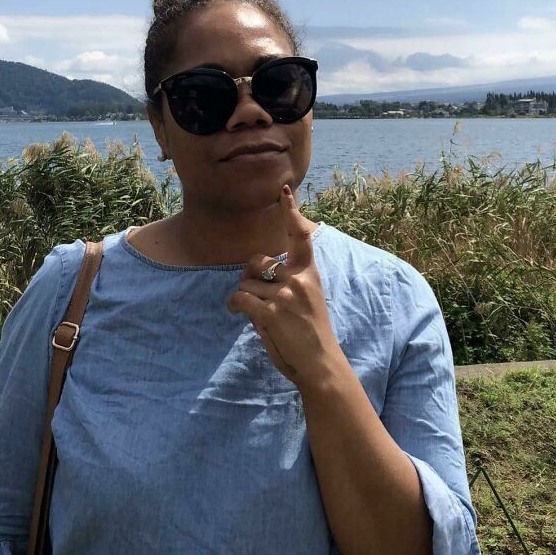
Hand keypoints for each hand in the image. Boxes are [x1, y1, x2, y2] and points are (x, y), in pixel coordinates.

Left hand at [226, 186, 345, 390]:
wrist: (320, 363)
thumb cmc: (311, 333)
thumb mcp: (307, 299)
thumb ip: (288, 282)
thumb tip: (256, 275)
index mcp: (309, 273)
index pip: (300, 236)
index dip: (291, 212)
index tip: (284, 191)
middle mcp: (297, 279)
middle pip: (256, 262)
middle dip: (251, 277)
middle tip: (260, 297)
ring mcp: (284, 295)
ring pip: (245, 284)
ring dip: (246, 299)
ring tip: (261, 316)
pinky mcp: (270, 312)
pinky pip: (239, 299)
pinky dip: (235, 306)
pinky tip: (239, 313)